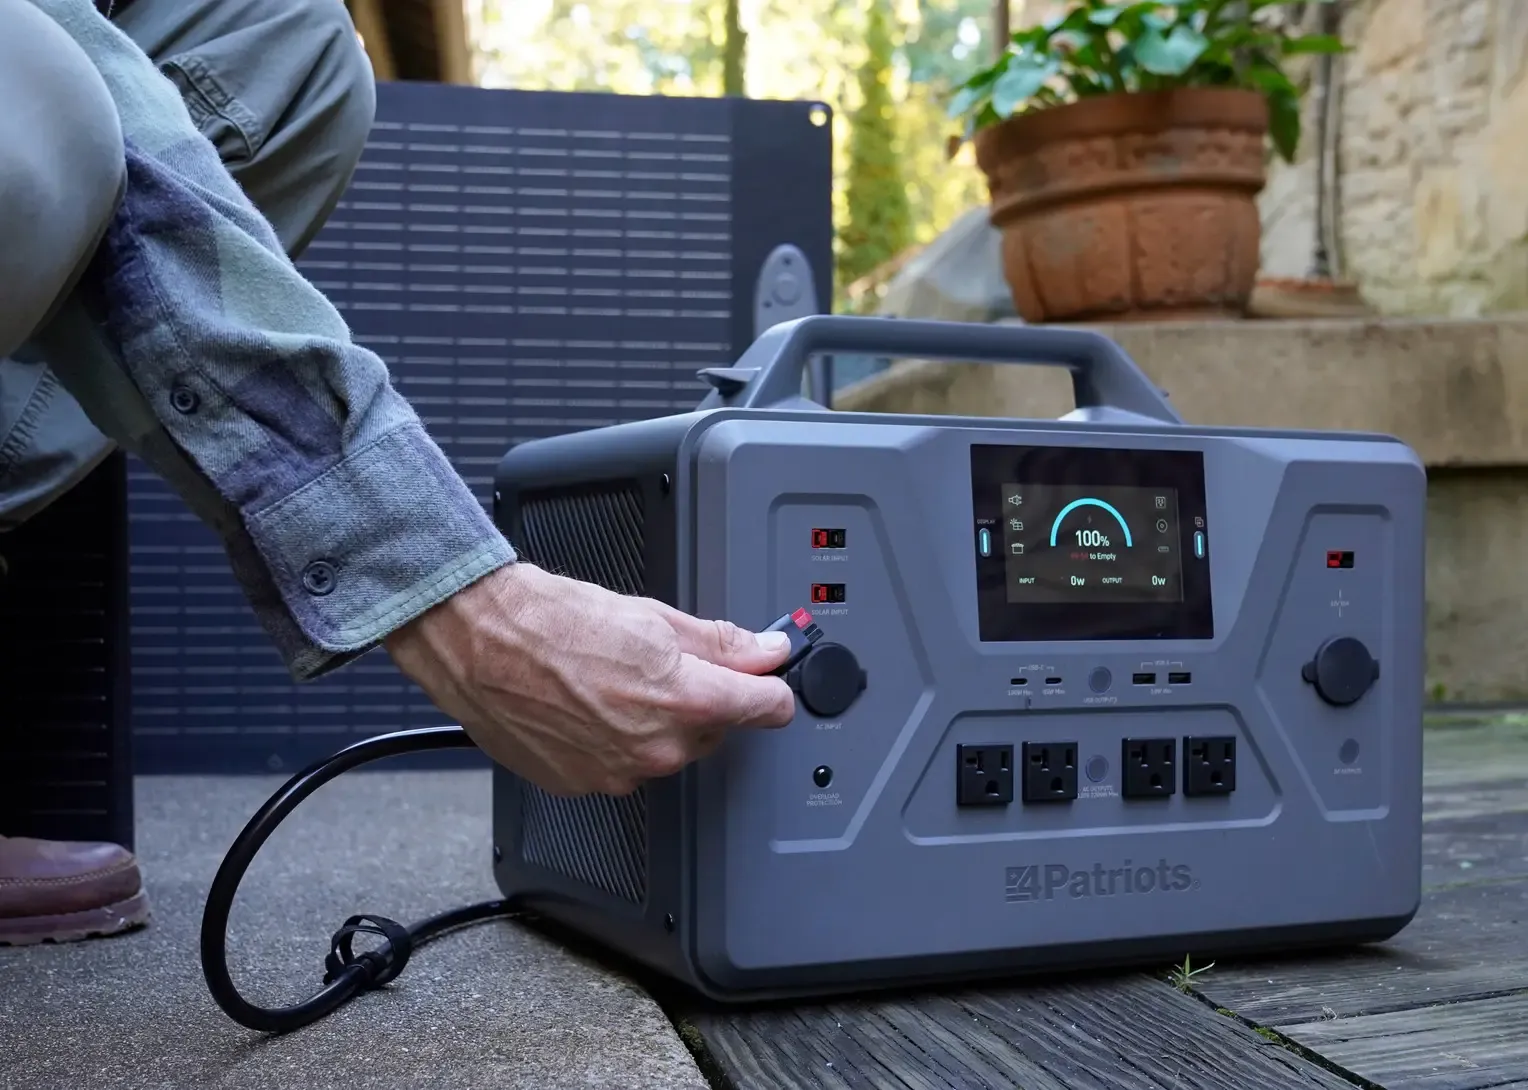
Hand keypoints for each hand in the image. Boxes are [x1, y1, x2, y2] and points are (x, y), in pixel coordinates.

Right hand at [383, 562, 796, 795]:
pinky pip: (622, 766)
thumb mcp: (653, 616)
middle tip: (662, 663)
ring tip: (614, 680)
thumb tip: (765, 650)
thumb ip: (721, 642)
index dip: (772, 688)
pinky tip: (589, 705)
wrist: (478, 639)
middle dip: (703, 699)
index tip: (771, 680)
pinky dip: (616, 741)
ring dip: (656, 721)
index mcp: (686, 701)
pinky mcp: (584, 785)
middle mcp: (657, 748)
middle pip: (714, 729)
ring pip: (667, 750)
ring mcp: (619, 773)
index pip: (769, 708)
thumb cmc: (551, 620)